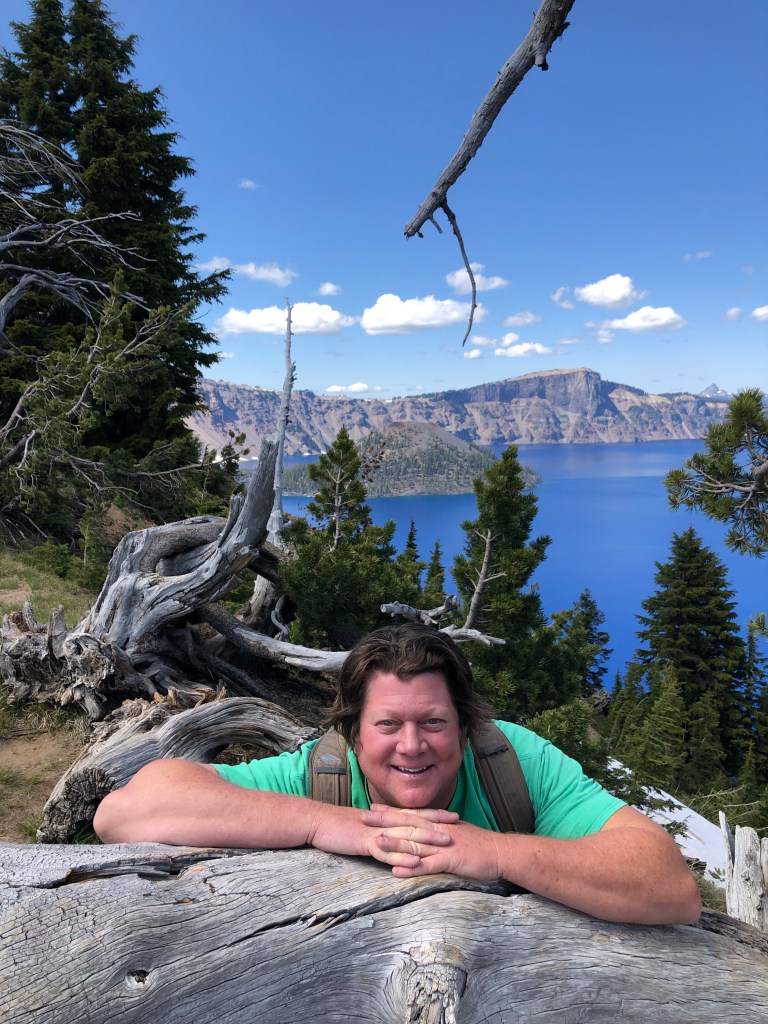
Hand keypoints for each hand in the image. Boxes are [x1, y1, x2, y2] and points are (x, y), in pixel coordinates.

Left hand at [362, 805, 503, 880]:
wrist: (501, 852)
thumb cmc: (481, 844)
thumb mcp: (458, 831)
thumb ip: (441, 830)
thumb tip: (428, 828)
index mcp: (439, 824)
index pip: (411, 815)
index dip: (392, 811)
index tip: (374, 807)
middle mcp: (438, 831)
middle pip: (408, 824)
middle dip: (385, 821)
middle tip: (364, 817)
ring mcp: (444, 845)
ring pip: (415, 844)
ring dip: (394, 843)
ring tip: (375, 842)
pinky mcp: (451, 861)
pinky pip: (428, 865)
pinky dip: (412, 868)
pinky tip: (397, 871)